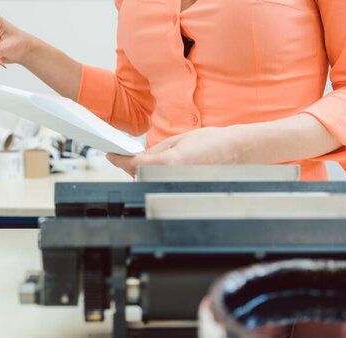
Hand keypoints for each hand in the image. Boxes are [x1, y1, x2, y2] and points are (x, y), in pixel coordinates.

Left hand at [107, 127, 240, 176]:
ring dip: (143, 173)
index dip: (118, 159)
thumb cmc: (212, 142)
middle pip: (138, 175)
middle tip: (126, 155)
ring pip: (149, 182)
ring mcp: (177, 185)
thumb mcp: (178, 140)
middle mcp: (171, 177)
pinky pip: (162, 185)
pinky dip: (156, 178)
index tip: (111, 154)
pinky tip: (160, 170)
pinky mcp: (182, 189)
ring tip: (146, 161)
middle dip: (130, 166)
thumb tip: (139, 156)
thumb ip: (155, 150)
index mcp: (168, 162)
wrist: (235, 152)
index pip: (134, 163)